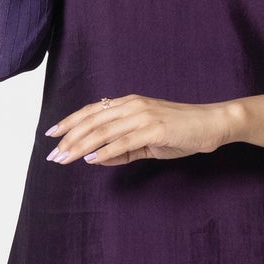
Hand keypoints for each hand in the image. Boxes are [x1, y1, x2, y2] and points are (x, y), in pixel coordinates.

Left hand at [44, 95, 239, 165]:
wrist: (212, 124)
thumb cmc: (182, 131)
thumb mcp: (148, 141)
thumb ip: (123, 149)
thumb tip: (97, 158)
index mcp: (129, 103)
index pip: (92, 111)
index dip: (69, 122)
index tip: (51, 134)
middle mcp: (132, 106)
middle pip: (92, 121)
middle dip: (69, 138)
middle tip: (53, 154)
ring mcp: (143, 116)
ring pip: (103, 131)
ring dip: (80, 146)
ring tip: (64, 158)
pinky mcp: (154, 129)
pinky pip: (124, 142)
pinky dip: (105, 151)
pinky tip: (91, 160)